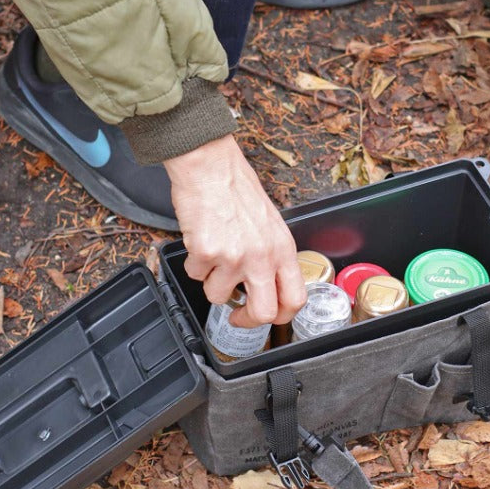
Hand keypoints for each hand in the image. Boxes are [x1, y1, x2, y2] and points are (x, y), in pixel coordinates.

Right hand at [164, 134, 305, 327]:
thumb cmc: (238, 191)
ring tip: (213, 256)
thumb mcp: (270, 226)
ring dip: (212, 282)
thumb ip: (272, 258)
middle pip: (263, 313)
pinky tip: (201, 241)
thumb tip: (266, 287)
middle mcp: (263, 257)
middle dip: (246, 320)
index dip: (280, 316)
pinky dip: (194, 264)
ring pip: (219, 296)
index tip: (266, 316)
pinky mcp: (208, 253)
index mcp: (283, 250)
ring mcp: (235, 257)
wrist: (211, 168)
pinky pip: (195, 275)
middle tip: (236, 316)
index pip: (294, 299)